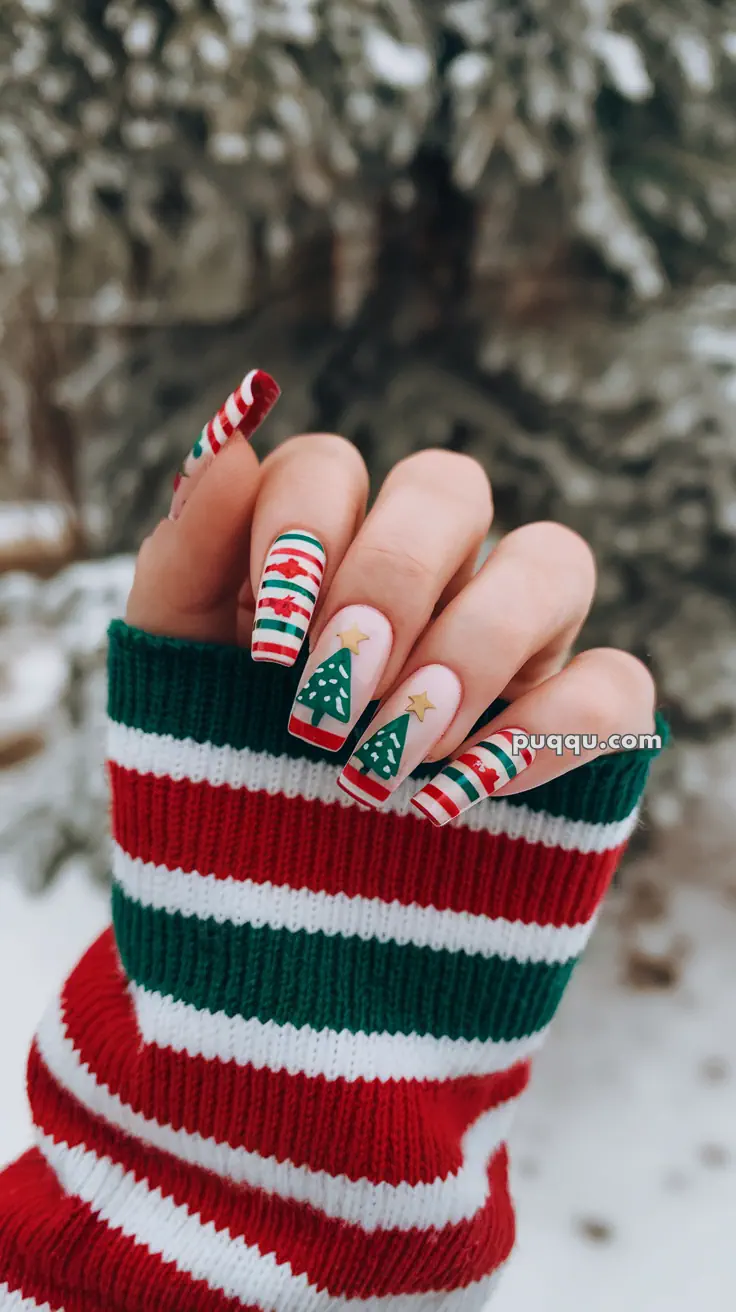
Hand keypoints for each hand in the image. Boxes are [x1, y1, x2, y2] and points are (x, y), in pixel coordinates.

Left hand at [126, 432, 656, 818]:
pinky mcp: (571, 732)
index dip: (305, 534)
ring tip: (395, 751)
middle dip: (395, 578)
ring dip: (476, 643)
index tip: (272, 643)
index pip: (331, 468)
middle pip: (451, 485)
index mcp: (320, 556)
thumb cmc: (219, 797)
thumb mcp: (171, 681)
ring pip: (555, 558)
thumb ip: (187, 555)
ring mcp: (508, 651)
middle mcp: (424, 583)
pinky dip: (545, 731)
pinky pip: (614, 684)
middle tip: (332, 695)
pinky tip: (456, 795)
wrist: (270, 946)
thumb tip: (229, 423)